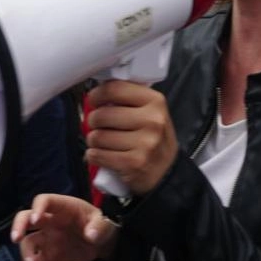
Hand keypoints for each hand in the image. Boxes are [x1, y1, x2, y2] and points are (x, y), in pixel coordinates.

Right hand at [11, 194, 116, 260]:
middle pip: (26, 217)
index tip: (35, 219)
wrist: (100, 244)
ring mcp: (45, 239)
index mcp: (62, 208)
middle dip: (18, 226)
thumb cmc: (98, 226)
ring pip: (28, 242)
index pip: (44, 200)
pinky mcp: (46, 256)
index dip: (38, 207)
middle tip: (16, 238)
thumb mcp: (104, 224)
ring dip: (26, 253)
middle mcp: (48, 221)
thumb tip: (91, 234)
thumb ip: (98, 226)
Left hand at [85, 80, 178, 195]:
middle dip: (93, 121)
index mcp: (155, 101)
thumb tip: (98, 91)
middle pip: (102, 115)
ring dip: (93, 140)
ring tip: (103, 142)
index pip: (115, 89)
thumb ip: (129, 98)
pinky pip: (97, 155)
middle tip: (98, 125)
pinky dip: (94, 155)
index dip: (97, 94)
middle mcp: (152, 121)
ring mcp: (144, 143)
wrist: (167, 171)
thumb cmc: (153, 139)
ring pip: (97, 136)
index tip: (93, 100)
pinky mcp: (133, 163)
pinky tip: (103, 154)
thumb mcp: (151, 111)